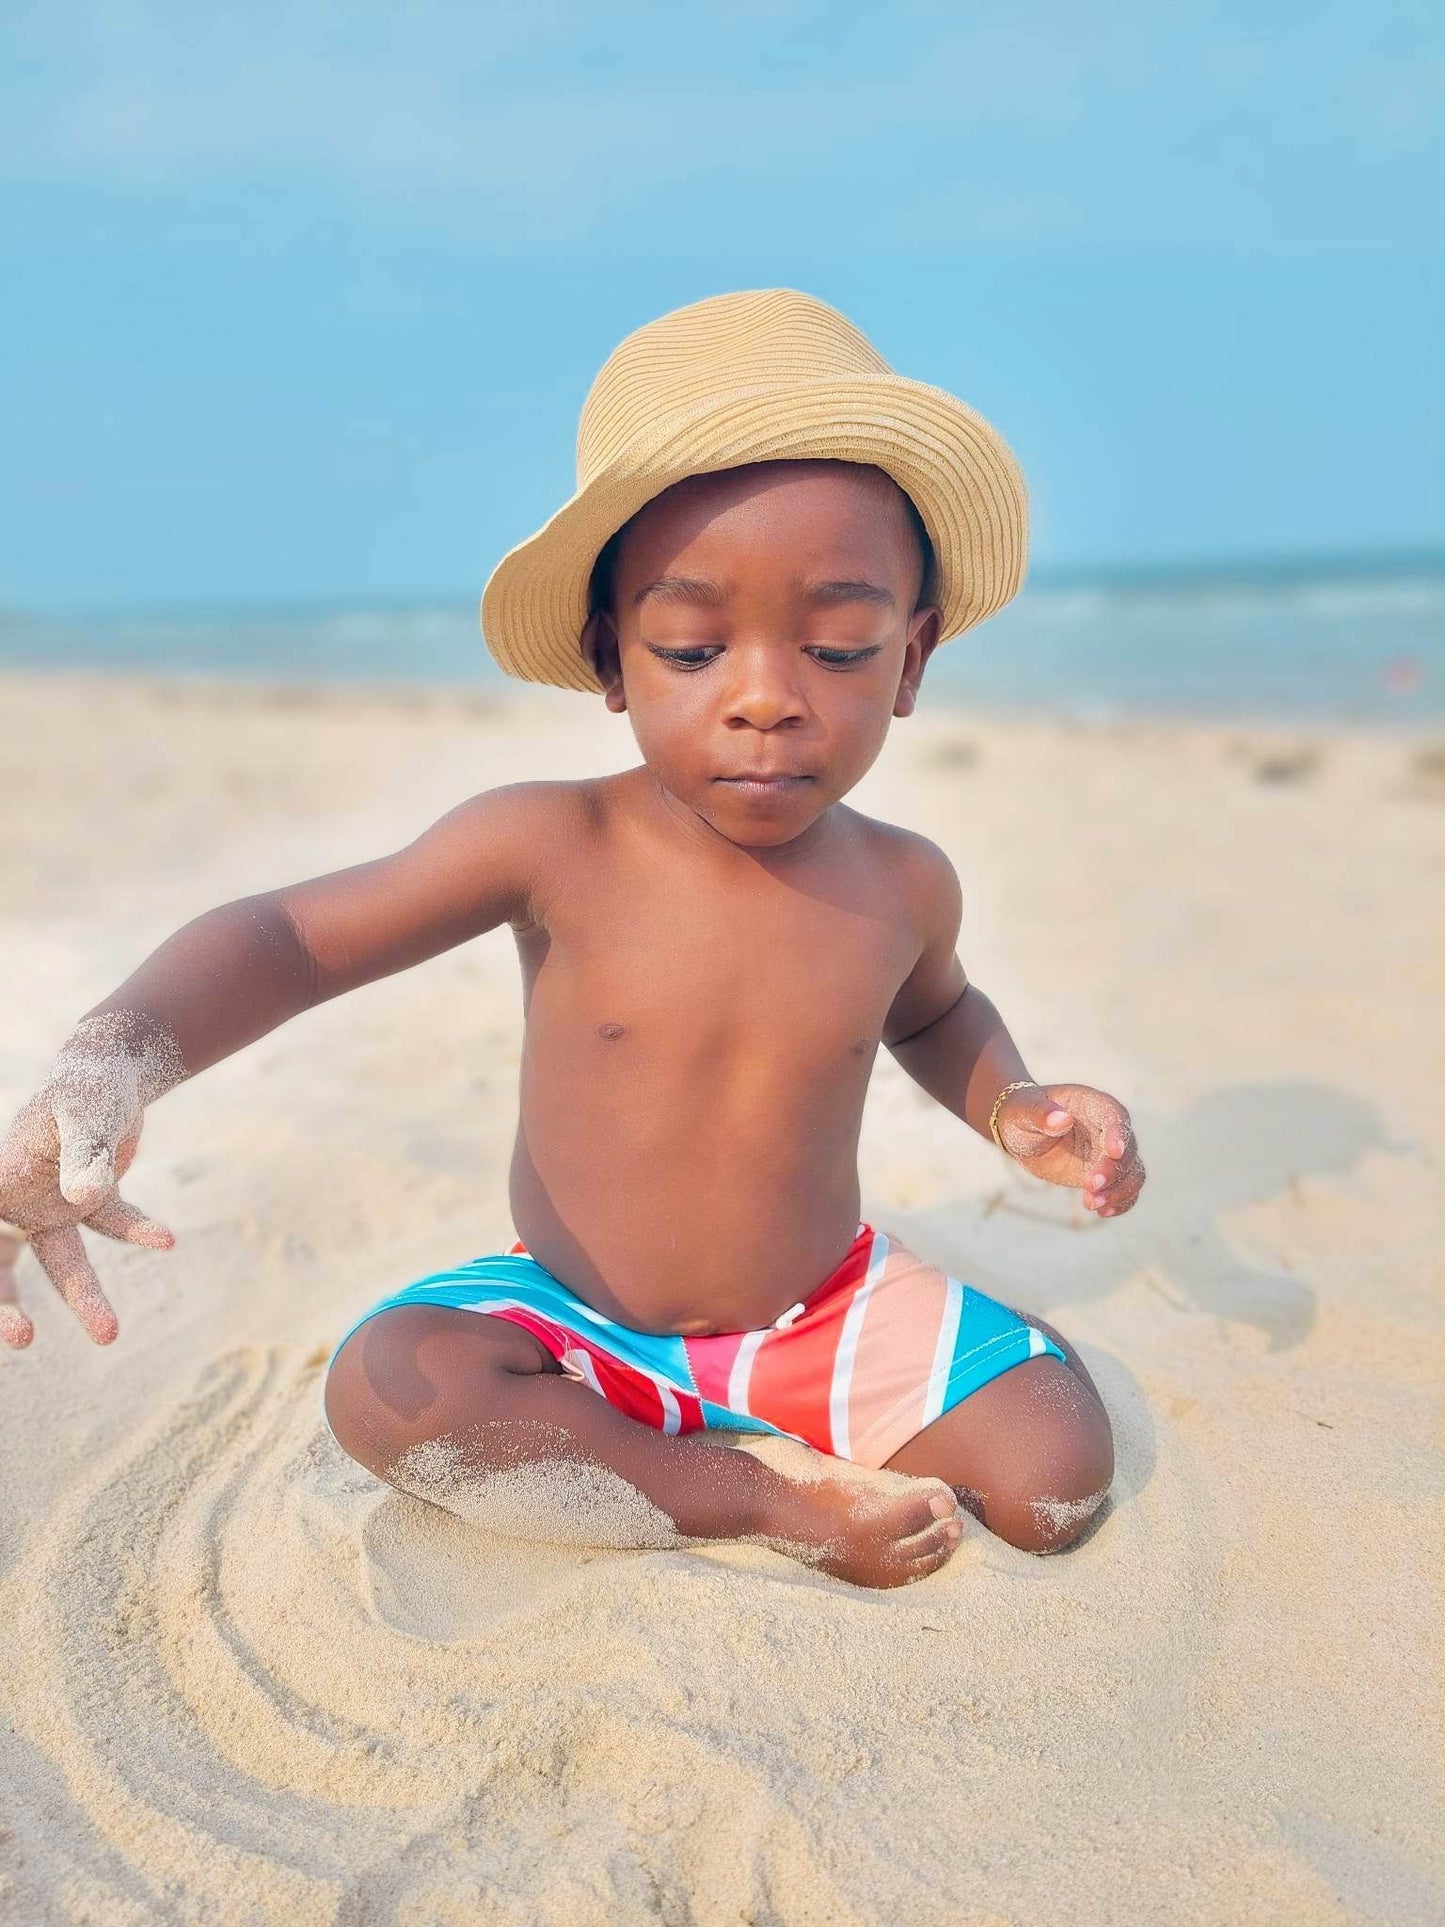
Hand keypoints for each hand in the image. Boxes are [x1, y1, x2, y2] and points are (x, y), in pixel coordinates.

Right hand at [0, 1018, 180, 1348]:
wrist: (113, 1067)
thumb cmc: (85, 1086)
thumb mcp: (85, 1115)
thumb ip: (84, 1156)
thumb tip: (84, 1197)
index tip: (4, 1317)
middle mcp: (18, 1200)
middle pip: (3, 1262)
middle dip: (7, 1306)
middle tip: (22, 1341)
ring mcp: (54, 1205)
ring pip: (64, 1261)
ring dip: (86, 1296)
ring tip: (109, 1335)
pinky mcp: (93, 1202)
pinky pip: (113, 1223)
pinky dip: (137, 1230)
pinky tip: (165, 1238)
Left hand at [994, 1082, 1144, 1217]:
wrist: (1023, 1134)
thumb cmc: (1022, 1113)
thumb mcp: (1024, 1111)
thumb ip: (1041, 1114)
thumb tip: (1062, 1119)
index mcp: (1092, 1104)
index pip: (1115, 1115)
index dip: (1118, 1133)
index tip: (1114, 1152)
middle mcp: (1107, 1127)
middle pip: (1127, 1148)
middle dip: (1113, 1169)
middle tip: (1089, 1185)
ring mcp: (1108, 1152)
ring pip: (1132, 1171)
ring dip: (1119, 1190)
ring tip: (1091, 1204)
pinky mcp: (1105, 1174)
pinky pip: (1126, 1188)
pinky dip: (1121, 1202)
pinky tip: (1103, 1212)